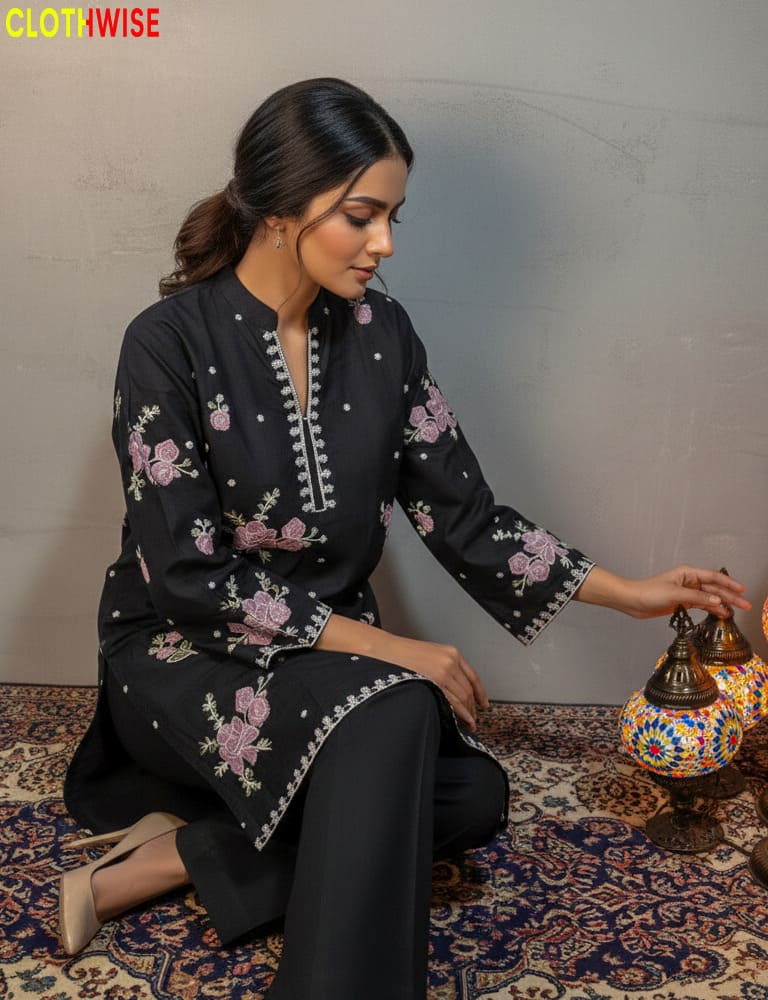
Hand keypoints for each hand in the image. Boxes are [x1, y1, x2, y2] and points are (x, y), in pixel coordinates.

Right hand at [315, 613, 488, 730]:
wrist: (386, 650)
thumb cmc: (403, 655)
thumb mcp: (430, 655)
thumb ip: (444, 667)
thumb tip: (454, 689)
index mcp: (452, 653)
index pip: (473, 676)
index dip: (480, 693)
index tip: (483, 704)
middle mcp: (451, 661)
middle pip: (468, 690)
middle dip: (473, 707)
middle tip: (474, 720)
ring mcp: (444, 671)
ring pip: (463, 697)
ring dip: (468, 713)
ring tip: (470, 725)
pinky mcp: (435, 681)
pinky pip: (453, 701)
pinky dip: (460, 713)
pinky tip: (462, 721)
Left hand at [576, 565, 750, 618]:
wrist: (632, 601)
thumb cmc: (648, 592)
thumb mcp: (675, 594)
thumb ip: (697, 598)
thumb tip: (717, 601)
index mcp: (688, 573)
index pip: (714, 577)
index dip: (729, 583)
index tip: (742, 591)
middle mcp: (689, 581)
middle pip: (714, 588)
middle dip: (730, 596)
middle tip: (745, 605)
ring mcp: (687, 592)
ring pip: (709, 597)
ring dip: (722, 604)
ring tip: (736, 612)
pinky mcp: (683, 602)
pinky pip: (702, 605)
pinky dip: (711, 609)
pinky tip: (721, 614)